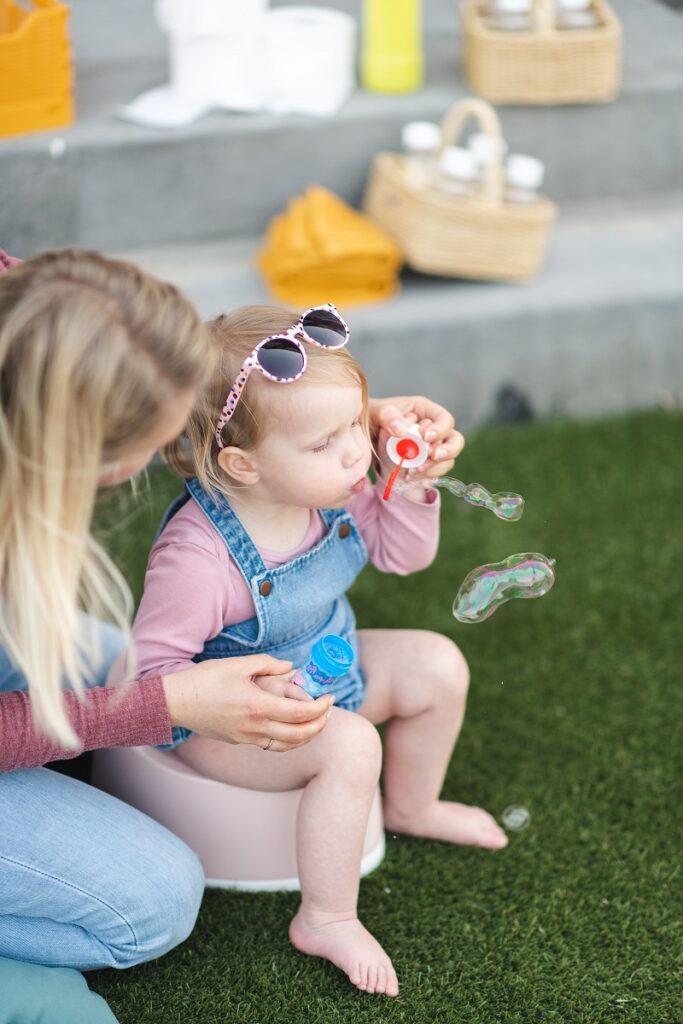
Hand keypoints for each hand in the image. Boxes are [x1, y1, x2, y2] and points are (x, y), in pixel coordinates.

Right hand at [162, 655, 332, 752]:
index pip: (301, 713)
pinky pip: (271, 745)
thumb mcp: (238, 665)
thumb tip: (291, 668)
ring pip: (287, 745)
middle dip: (320, 723)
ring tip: (316, 722)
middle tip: (329, 711)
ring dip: (307, 735)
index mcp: (258, 706)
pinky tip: (293, 730)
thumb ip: (269, 664)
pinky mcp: (239, 741)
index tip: (329, 697)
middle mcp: (255, 727)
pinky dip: (288, 741)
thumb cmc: (204, 680)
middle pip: (299, 734)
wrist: (175, 703)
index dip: (320, 707)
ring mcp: (246, 738)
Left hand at [368, 395, 464, 481]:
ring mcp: (432, 449)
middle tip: (433, 456)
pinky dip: (424, 477)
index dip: (439, 429)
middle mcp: (434, 430)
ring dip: (434, 467)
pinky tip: (408, 476)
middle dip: (447, 450)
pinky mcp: (427, 464)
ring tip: (413, 471)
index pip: (444, 419)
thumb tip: (403, 428)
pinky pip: (434, 473)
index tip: (425, 437)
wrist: (366, 439)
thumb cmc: (374, 420)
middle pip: (455, 440)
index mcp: (425, 412)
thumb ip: (388, 416)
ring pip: (447, 460)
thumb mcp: (376, 412)